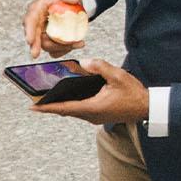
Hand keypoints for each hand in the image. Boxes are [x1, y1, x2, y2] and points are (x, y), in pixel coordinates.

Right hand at [22, 0, 83, 55]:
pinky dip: (66, 49)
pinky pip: (57, 50)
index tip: (30, 41)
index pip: (30, 20)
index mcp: (37, 9)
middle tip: (37, 55)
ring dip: (62, 48)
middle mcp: (38, 23)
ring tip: (78, 42)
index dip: (29, 31)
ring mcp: (45, 33)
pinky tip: (78, 43)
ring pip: (48, 46)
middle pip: (35, 37)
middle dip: (37, 47)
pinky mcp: (53, 40)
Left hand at [30, 56, 147, 126]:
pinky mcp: (99, 115)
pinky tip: (67, 98)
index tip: (33, 107)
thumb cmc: (133, 93)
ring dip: (60, 106)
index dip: (48, 107)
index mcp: (92, 107)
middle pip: (65, 111)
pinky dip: (70, 105)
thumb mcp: (117, 76)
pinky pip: (80, 111)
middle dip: (50, 106)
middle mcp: (91, 115)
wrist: (146, 107)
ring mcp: (95, 117)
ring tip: (47, 99)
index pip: (64, 108)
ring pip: (72, 112)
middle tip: (34, 102)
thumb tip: (84, 63)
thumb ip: (99, 67)